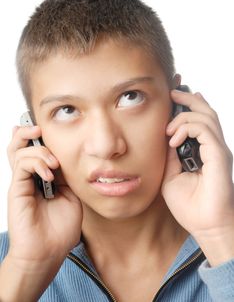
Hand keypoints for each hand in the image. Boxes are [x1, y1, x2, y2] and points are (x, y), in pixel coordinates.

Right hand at [6, 125, 82, 265]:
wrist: (48, 252)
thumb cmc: (60, 229)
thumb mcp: (71, 197)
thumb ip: (67, 177)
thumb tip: (64, 160)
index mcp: (43, 178)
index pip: (38, 150)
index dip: (42, 138)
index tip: (51, 129)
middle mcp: (30, 177)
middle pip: (21, 146)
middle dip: (29, 132)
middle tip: (39, 128)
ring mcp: (22, 183)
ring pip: (18, 151)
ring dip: (38, 149)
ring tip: (53, 161)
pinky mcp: (16, 189)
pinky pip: (22, 165)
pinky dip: (36, 163)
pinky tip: (50, 174)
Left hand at [162, 89, 233, 264]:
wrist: (205, 226)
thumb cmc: (190, 205)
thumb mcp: (171, 175)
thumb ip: (170, 155)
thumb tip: (165, 138)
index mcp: (202, 151)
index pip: (198, 120)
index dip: (188, 105)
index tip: (173, 94)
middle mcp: (212, 147)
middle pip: (205, 112)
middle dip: (188, 99)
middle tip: (173, 91)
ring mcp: (217, 150)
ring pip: (206, 117)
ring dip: (184, 115)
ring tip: (169, 127)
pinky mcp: (219, 156)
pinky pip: (205, 130)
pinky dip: (188, 128)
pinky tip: (174, 139)